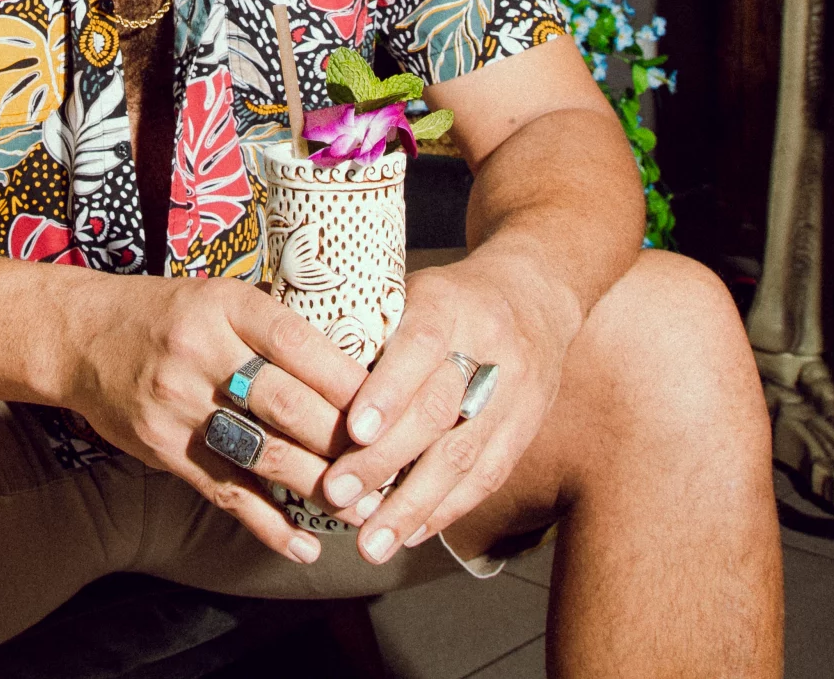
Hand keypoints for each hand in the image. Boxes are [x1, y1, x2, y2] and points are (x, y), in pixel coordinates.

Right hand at [65, 275, 368, 559]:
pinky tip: (303, 544)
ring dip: (318, 488)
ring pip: (261, 454)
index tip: (394, 407)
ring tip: (364, 510)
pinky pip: (223, 491)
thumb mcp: (218, 297)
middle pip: (286, 404)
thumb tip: (356, 365)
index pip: (299, 343)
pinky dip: (267, 523)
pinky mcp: (162, 448)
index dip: (349, 379)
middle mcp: (202, 354)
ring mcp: (179, 404)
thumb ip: (274, 328)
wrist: (79, 335)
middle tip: (392, 467)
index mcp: (225, 306)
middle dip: (344, 442)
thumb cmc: (165, 314)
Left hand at [315, 257, 579, 562]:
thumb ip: (368, 330)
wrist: (535, 293)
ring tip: (371, 542)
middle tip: (337, 494)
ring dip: (413, 504)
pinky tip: (410, 534)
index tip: (352, 430)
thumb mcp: (409, 291)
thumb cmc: (447, 298)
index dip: (389, 389)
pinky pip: (487, 476)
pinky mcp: (526, 426)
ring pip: (464, 454)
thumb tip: (298, 377)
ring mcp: (514, 390)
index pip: (421, 344)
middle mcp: (488, 345)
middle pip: (438, 410)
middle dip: (385, 459)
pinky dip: (446, 509)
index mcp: (449, 301)